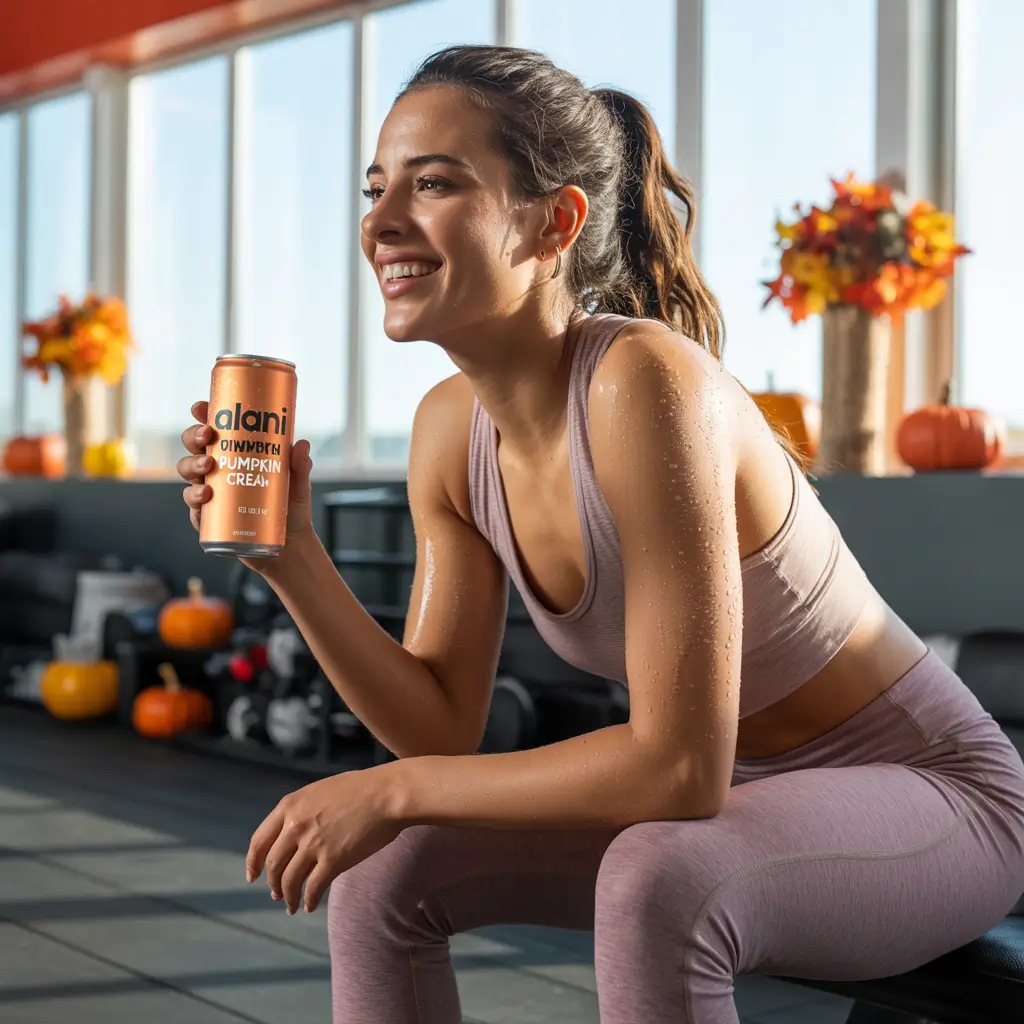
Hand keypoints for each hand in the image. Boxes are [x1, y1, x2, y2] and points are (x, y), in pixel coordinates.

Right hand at [177, 400, 314, 572]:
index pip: (215, 431)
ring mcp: (212, 495)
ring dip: (192, 467)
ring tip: (208, 468)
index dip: (203, 416)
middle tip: (207, 437)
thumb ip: (300, 466)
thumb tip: (301, 444)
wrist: (290, 547)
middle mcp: (220, 473)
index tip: (200, 408)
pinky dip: (195, 501)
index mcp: (237, 456)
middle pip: (195, 449)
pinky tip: (206, 497)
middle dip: (193, 438)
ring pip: (188, 475)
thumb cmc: (291, 509)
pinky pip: (194, 508)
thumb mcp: (299, 485)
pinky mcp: (211, 520)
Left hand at [245, 769, 402, 913]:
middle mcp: (296, 826)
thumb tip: (292, 832)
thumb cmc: (361, 788)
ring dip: (288, 897)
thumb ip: (302, 810)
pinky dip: (309, 900)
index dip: (254, 862)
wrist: (388, 793)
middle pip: (274, 864)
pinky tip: (311, 905)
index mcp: (290, 806)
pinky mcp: (333, 861)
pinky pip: (313, 888)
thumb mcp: (320, 791)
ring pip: (289, 881)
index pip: (259, 841)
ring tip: (292, 905)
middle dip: (273, 883)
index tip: (253, 875)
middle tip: (276, 894)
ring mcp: (313, 844)